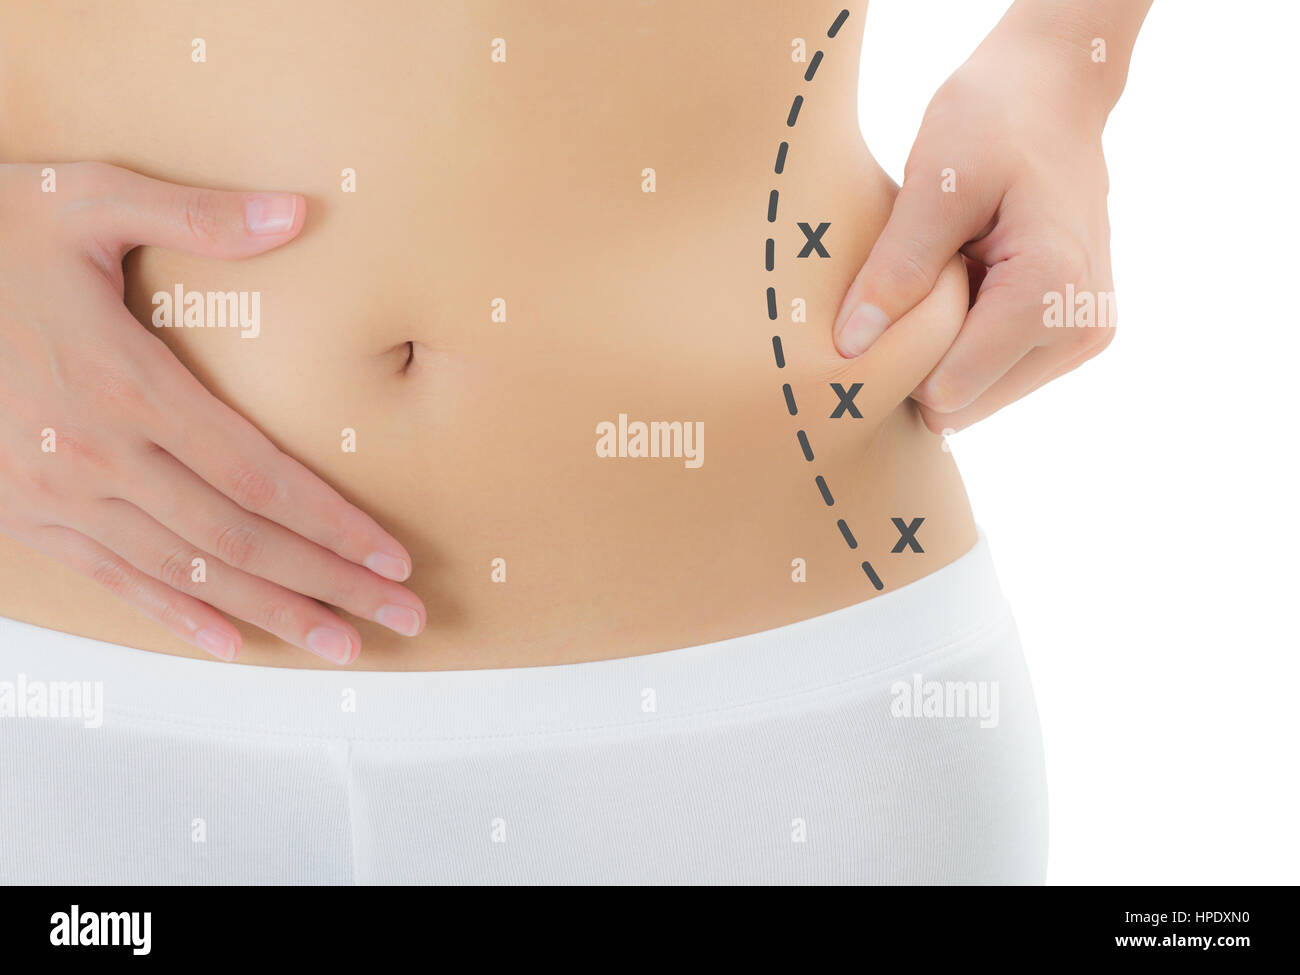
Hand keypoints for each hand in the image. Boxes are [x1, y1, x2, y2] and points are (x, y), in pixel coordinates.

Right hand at [0, 162, 426, 663]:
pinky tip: (233, 644)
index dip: (334, 525)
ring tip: (343, 645)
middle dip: (330, 584)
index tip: (394, 557)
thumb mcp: (83, 201)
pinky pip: (114, 583)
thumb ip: (195, 216)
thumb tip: (299, 212)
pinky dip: (178, 618)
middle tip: (401, 619)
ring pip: (187, 576)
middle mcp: (99, 457)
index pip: (259, 478)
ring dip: (273, 614)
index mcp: (127, 385)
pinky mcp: (25, 517)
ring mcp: (56, 497)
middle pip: (239, 542)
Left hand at [833, 16, 1118, 430]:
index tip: (884, 296)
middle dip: (925, 354)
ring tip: (952, 271)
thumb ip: (895, 270)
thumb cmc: (994, 119)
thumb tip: (851, 348)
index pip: (948, 389)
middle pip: (963, 403)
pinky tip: (971, 280)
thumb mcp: (933, 184)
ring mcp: (1084, 336)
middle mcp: (1080, 328)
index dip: (899, 355)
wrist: (1056, 89)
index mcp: (1049, 292)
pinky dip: (968, 339)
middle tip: (919, 277)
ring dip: (947, 346)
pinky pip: (996, 373)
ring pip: (977, 397)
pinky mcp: (1077, 335)